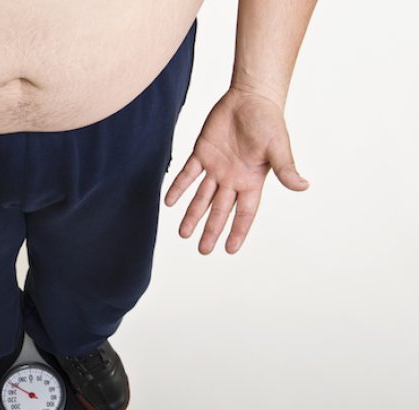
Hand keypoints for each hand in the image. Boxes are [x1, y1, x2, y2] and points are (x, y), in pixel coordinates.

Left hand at [163, 87, 308, 253]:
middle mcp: (233, 178)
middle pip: (220, 210)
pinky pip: (188, 174)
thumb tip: (303, 186)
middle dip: (211, 229)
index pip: (244, 213)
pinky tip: (169, 202)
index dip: (238, 231)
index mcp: (252, 181)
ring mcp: (216, 167)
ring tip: (183, 234)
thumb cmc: (269, 121)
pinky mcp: (202, 153)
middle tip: (203, 250)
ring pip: (201, 197)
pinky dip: (178, 188)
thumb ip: (286, 169)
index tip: (229, 249)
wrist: (251, 97)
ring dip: (192, 215)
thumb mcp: (278, 148)